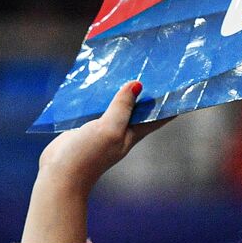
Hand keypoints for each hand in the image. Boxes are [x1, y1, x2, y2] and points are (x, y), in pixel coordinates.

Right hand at [21, 81, 170, 242]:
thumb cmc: (88, 155)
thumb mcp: (109, 129)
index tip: (181, 83)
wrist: (60, 175)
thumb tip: (137, 84)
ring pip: (119, 106)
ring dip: (124, 92)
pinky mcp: (87, 127)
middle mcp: (122, 131)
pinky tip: (99, 83)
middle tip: (155, 68)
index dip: (170, 102)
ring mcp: (105, 129)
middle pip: (141, 108)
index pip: (159, 116)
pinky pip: (99, 108)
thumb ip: (122, 107)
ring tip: (130, 67)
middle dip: (149, 92)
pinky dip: (103, 96)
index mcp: (133, 133)